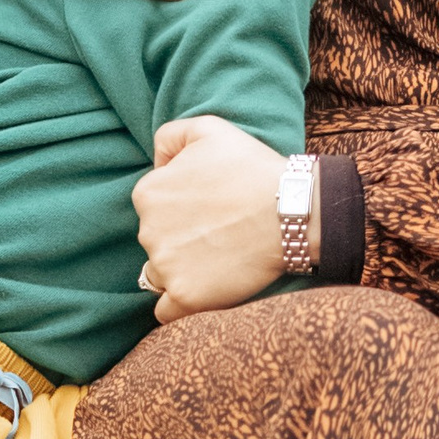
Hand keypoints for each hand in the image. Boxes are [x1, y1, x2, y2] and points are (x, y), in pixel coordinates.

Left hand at [134, 116, 289, 320]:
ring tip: (218, 259)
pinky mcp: (185, 297)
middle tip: (219, 232)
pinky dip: (179, 305)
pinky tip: (203, 291)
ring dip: (181, 270)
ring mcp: (166, 267)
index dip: (180, 208)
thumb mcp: (209, 128)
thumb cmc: (253, 168)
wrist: (291, 211)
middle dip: (180, 239)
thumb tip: (157, 162)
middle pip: (155, 241)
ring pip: (160, 274)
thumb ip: (170, 136)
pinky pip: (166, 310)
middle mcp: (147, 231)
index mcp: (148, 193)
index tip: (209, 209)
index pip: (152, 207)